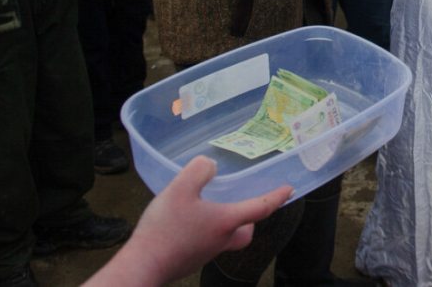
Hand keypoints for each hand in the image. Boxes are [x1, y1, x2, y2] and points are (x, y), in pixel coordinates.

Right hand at [83, 156, 292, 286]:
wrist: (143, 265)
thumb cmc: (165, 228)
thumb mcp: (180, 189)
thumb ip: (199, 171)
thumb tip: (210, 166)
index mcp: (226, 222)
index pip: (261, 208)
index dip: (276, 197)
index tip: (289, 190)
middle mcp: (221, 241)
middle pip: (245, 231)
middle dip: (249, 219)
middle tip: (244, 203)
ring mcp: (205, 253)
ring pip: (225, 238)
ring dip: (224, 224)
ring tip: (209, 207)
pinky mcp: (190, 259)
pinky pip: (204, 243)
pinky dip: (203, 231)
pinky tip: (186, 222)